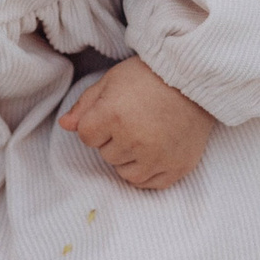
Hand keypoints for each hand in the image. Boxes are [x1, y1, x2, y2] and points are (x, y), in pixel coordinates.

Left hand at [58, 57, 216, 190]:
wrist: (195, 78)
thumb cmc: (150, 75)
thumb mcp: (111, 81)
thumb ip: (85, 106)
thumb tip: (65, 126)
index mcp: (114, 115)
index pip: (86, 137)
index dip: (96, 124)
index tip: (113, 112)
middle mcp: (135, 140)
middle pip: (106, 155)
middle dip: (114, 139)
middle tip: (134, 118)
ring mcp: (158, 157)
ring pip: (124, 172)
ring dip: (128, 158)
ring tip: (144, 134)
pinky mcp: (177, 167)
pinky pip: (149, 184)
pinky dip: (147, 172)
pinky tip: (153, 152)